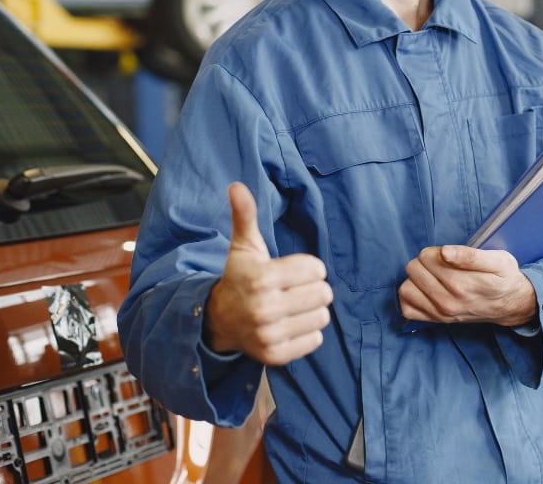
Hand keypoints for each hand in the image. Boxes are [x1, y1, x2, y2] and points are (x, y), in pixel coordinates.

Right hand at [204, 182, 332, 364]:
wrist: (219, 320)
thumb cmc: (240, 276)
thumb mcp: (243, 245)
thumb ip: (245, 214)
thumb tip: (236, 185)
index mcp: (261, 278)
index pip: (316, 269)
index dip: (309, 267)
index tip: (292, 271)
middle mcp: (264, 309)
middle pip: (323, 294)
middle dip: (314, 288)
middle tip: (295, 289)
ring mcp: (269, 335)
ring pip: (322, 317)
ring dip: (313, 310)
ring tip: (294, 306)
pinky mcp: (275, 356)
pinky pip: (315, 340)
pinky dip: (308, 331)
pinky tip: (291, 324)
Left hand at [398, 245, 536, 326]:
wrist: (510, 305)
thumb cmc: (503, 278)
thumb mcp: (498, 260)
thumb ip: (470, 255)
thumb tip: (444, 252)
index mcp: (463, 284)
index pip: (427, 257)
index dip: (436, 251)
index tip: (449, 255)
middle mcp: (449, 302)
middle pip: (414, 268)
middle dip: (425, 262)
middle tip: (443, 265)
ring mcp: (441, 313)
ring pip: (406, 287)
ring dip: (416, 279)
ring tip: (433, 277)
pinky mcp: (436, 320)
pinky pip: (407, 308)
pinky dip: (412, 297)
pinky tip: (425, 290)